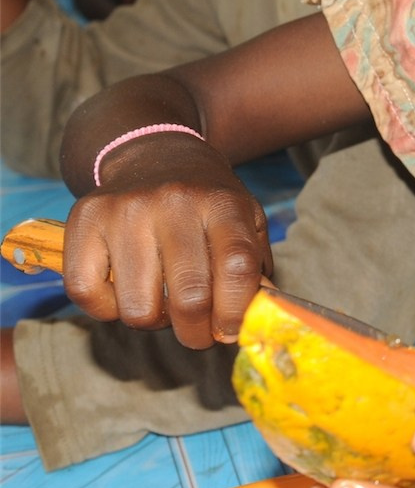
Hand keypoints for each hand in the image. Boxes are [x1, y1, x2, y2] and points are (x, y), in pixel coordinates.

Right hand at [63, 137, 272, 348]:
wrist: (158, 154)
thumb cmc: (206, 201)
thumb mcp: (245, 219)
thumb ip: (255, 268)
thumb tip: (256, 318)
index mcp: (222, 203)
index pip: (237, 267)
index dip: (236, 311)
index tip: (231, 330)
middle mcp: (174, 202)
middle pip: (189, 297)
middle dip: (196, 333)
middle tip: (198, 332)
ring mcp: (126, 210)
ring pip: (138, 307)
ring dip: (153, 320)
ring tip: (161, 301)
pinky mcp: (85, 218)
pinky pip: (86, 293)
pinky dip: (106, 308)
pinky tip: (124, 291)